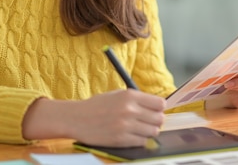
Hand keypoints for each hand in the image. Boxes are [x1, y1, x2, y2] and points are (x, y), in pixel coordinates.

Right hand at [23, 89, 165, 146]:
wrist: (77, 118)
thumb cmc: (97, 105)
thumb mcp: (118, 94)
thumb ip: (137, 99)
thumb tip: (157, 106)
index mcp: (130, 95)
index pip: (160, 103)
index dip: (159, 108)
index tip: (155, 110)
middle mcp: (130, 110)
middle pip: (159, 118)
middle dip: (156, 120)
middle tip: (148, 121)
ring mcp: (126, 126)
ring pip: (153, 131)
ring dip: (149, 131)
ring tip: (139, 128)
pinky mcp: (121, 139)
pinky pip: (142, 142)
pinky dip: (140, 140)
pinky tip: (132, 135)